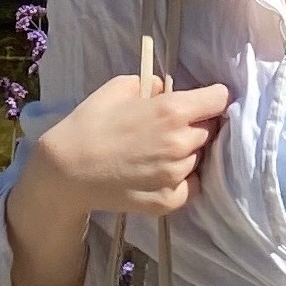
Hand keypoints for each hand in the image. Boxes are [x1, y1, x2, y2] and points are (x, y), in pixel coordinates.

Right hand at [29, 75, 230, 216]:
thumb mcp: (119, 88)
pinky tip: (159, 173)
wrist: (65, 171)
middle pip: (211, 130)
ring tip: (158, 152)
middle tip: (171, 128)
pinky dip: (182, 179)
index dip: (212, 97)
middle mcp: (181, 143)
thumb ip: (152, 84)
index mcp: (173, 110)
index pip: (220, 99)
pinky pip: (191, 185)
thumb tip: (168, 90)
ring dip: (188, 153)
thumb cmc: (88, 124)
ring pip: (200, 158)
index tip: (202, 101)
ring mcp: (177, 175)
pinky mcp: (170, 201)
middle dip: (197, 125)